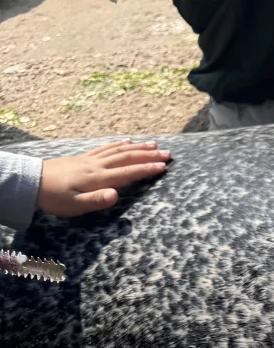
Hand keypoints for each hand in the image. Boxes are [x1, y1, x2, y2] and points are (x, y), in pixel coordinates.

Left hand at [37, 141, 169, 216]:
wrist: (32, 181)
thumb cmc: (54, 198)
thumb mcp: (74, 205)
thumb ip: (96, 200)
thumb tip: (116, 195)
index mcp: (98, 178)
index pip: (127, 172)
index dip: (146, 169)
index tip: (163, 167)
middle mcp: (97, 166)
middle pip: (127, 158)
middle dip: (149, 155)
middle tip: (168, 153)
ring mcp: (91, 160)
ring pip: (119, 150)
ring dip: (138, 147)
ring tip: (154, 144)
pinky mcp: (84, 157)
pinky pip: (106, 148)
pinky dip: (119, 144)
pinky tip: (127, 142)